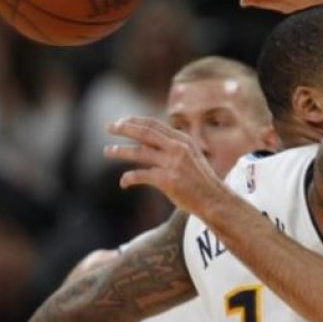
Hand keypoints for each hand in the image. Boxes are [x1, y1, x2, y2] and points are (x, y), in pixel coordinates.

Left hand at [104, 116, 228, 214]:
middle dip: (124, 129)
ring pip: (140, 152)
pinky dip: (129, 178)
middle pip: (145, 133)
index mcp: (183, 140)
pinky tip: (123, 182)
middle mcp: (178, 148)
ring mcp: (173, 163)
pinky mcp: (167, 180)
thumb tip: (153, 142)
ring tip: (108, 151)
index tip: (121, 121)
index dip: (135, 121)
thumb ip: (175, 147)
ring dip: (121, 151)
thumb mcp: (192, 157)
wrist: (214, 199)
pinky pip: (141, 175)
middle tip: (108, 128)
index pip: (154, 124)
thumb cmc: (202, 181)